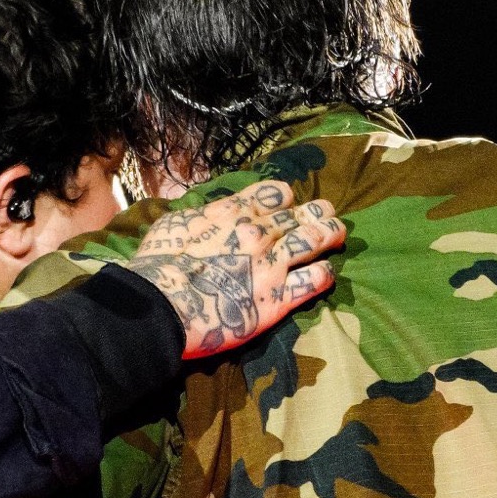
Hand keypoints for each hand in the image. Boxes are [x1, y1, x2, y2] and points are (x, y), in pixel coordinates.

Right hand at [121, 180, 344, 357]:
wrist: (161, 303)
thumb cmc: (158, 264)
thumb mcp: (174, 224)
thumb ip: (201, 216)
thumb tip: (207, 213)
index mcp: (234, 212)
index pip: (276, 193)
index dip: (286, 198)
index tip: (288, 204)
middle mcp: (259, 233)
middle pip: (300, 215)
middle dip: (316, 212)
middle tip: (327, 213)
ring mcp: (272, 265)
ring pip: (313, 241)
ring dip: (330, 234)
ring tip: (338, 233)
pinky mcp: (278, 299)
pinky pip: (313, 281)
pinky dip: (325, 273)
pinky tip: (328, 271)